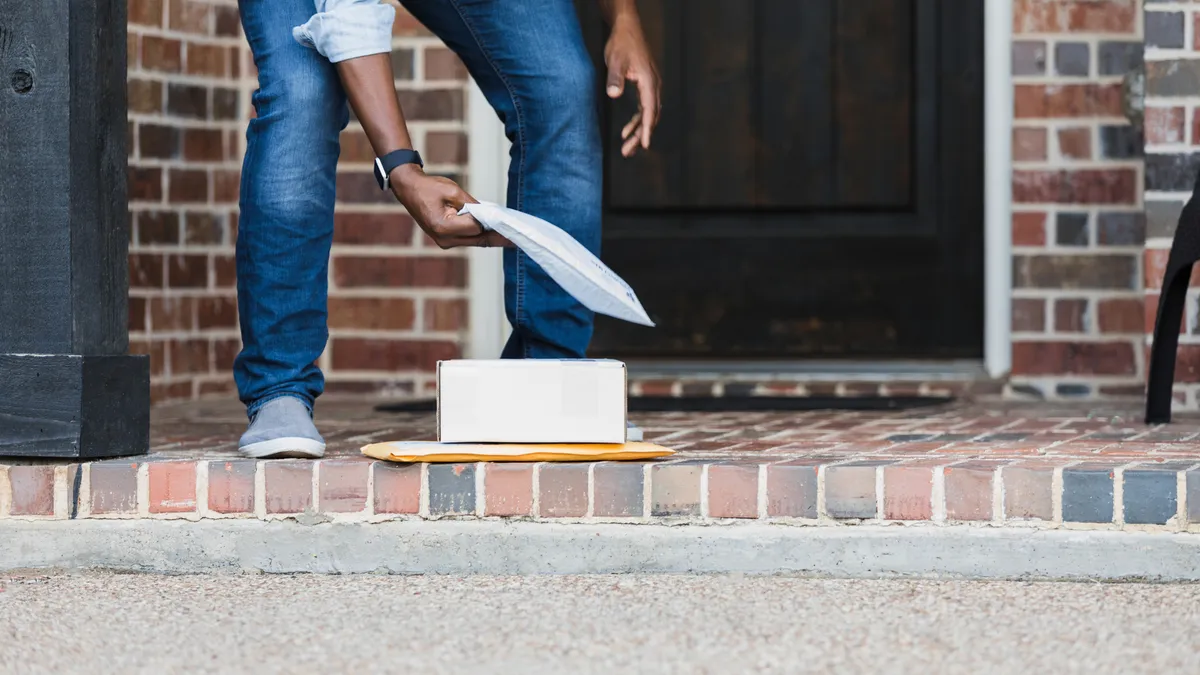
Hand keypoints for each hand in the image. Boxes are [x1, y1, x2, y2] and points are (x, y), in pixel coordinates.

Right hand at [390, 165, 510, 248]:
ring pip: (474, 241)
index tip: (504, 220)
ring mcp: (444, 242)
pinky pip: (468, 239)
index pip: (476, 228)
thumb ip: (472, 204)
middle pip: (478, 240)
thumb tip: (489, 215)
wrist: (409, 189)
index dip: (489, 222)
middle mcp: (444, 239)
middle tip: (517, 238)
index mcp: (443, 227)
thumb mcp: (453, 190)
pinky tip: (495, 233)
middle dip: (497, 237)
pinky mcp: (446, 241)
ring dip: (490, 237)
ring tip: (510, 237)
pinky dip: (480, 235)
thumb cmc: (429, 187)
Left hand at [604, 14, 659, 156]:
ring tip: (627, 148)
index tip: (645, 145)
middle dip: (641, 136)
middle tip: (627, 152)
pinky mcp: (645, 86)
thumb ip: (615, 78)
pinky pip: (644, 109)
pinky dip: (636, 121)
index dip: (647, 129)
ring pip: (648, 115)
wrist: (626, 29)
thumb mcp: (615, 61)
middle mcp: (654, 86)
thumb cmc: (622, 44)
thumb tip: (613, 94)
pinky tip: (626, 132)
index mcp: (649, 82)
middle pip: (651, 117)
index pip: (649, 111)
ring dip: (638, 132)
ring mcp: (651, 87)